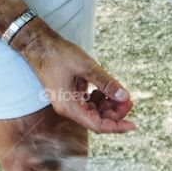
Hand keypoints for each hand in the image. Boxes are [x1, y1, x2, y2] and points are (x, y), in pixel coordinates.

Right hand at [20, 28, 134, 133]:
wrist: (38, 44)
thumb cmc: (58, 54)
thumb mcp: (86, 67)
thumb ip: (107, 83)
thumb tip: (125, 97)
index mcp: (69, 106)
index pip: (98, 125)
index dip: (117, 126)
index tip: (133, 124)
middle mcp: (69, 108)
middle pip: (98, 120)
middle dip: (116, 113)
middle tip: (128, 100)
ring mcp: (69, 103)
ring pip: (96, 112)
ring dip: (110, 105)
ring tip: (120, 94)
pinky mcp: (71, 96)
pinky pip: (90, 104)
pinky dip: (101, 99)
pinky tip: (106, 89)